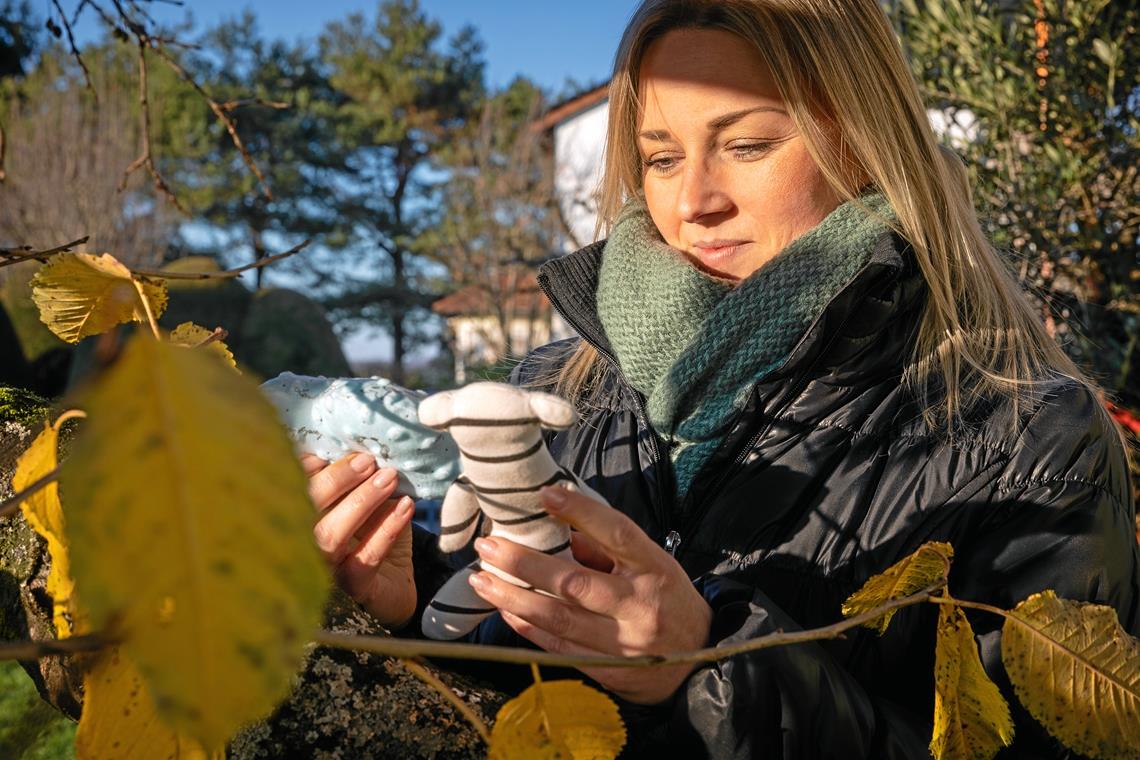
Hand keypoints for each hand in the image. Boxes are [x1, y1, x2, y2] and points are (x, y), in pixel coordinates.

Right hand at [303, 452, 415, 628]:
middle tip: (368, 460)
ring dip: (362, 502)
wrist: (395, 583)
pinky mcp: (354, 587)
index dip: (303, 467)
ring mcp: (326, 568)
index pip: (291, 489)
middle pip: (305, 510)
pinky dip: (387, 529)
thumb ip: (356, 477)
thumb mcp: (366, 500)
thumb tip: (359, 445)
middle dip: (336, 480)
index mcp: (303, 517)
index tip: (329, 448)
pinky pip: (366, 558)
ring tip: (389, 477)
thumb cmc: (374, 534)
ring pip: (331, 536)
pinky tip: (405, 507)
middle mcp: (306, 544)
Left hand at [468, 486, 711, 704]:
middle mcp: (639, 604)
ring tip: (482, 579)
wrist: (700, 662)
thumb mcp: (653, 564)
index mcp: (655, 568)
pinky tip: (505, 610)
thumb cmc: (668, 601)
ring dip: (514, 598)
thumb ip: (607, 548)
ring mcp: (624, 642)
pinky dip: (528, 628)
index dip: (580, 513)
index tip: (544, 495)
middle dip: (525, 564)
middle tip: (489, 547)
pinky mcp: (609, 670)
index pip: (617, 533)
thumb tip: (558, 526)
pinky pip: (560, 648)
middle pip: (574, 582)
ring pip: (559, 619)